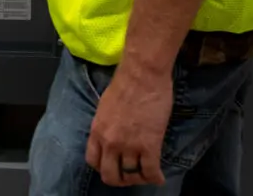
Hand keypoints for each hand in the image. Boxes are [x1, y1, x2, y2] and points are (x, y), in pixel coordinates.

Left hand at [85, 64, 172, 186]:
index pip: (93, 161)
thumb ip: (106, 125)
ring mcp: (129, 145)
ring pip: (132, 176)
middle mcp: (110, 142)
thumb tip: (112, 136)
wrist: (142, 73)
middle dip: (120, 179)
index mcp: (97, 130)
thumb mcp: (105, 106)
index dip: (103, 167)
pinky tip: (159, 177)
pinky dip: (156, 178)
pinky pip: (151, 172)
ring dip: (139, 178)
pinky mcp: (149, 146)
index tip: (113, 165)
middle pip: (110, 176)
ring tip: (146, 173)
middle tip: (130, 175)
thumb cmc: (125, 82)